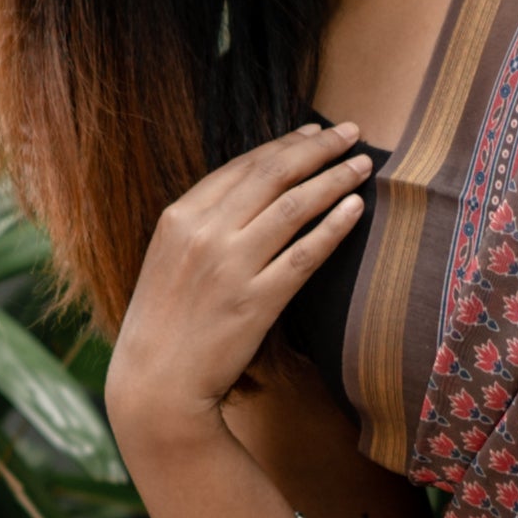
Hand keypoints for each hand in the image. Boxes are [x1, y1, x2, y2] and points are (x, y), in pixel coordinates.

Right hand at [105, 119, 371, 455]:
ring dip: (334, 179)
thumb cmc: (164, 323)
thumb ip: (202, 224)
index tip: (314, 133)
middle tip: (351, 134)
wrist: (156, 384)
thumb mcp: (169, 259)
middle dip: (317, 149)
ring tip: (362, 165)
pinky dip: (334, 227)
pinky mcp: (256, 303)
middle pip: (273, 175)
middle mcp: (204, 234)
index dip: (284, 145)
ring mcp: (231, 268)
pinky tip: (356, 208)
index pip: (242, 166)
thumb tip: (250, 192)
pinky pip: (305, 255)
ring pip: (294, 207)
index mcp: (179, 218)